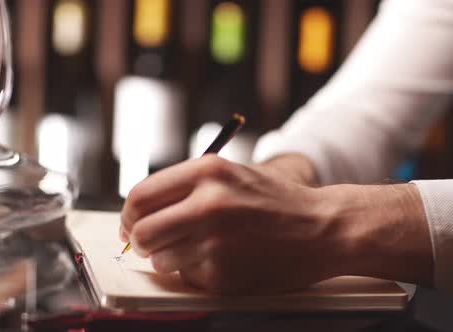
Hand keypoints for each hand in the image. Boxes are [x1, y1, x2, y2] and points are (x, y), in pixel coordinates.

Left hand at [120, 155, 343, 292]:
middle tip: (149, 243)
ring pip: (159, 259)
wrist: (322, 228)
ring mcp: (215, 242)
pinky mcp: (225, 275)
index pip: (140, 196)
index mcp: (206, 172)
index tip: (132, 224)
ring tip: (196, 250)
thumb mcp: (230, 174)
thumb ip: (185, 187)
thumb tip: (139, 211)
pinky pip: (188, 277)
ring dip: (168, 258)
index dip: (130, 215)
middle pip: (141, 231)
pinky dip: (197, 272)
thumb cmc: (273, 200)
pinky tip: (222, 260)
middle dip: (139, 241)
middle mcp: (207, 204)